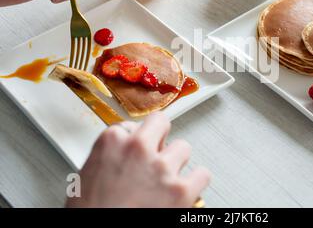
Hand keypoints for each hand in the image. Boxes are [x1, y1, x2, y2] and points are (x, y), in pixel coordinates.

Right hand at [66, 112, 210, 207]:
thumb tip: (124, 155)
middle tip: (156, 154)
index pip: (131, 126)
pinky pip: (202, 174)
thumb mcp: (87, 175)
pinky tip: (186, 189)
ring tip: (166, 178)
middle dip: (160, 137)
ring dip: (176, 161)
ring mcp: (162, 168)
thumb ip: (111, 156)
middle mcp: (138, 149)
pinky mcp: (181, 190)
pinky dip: (196, 182)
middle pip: (160, 123)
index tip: (137, 151)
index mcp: (112, 142)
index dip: (135, 140)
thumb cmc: (90, 212)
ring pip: (183, 147)